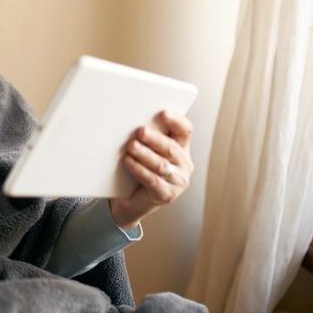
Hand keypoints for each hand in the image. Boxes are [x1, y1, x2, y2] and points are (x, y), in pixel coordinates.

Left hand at [109, 111, 194, 229]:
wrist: (130, 200)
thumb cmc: (138, 169)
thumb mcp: (145, 150)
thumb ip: (146, 136)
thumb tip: (133, 119)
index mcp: (181, 148)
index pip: (185, 131)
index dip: (176, 120)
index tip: (163, 112)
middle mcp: (184, 164)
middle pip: (171, 148)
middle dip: (155, 139)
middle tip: (140, 131)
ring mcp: (177, 181)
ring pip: (161, 164)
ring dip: (145, 154)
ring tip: (131, 146)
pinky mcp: (166, 195)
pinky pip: (152, 180)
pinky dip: (139, 169)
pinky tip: (128, 162)